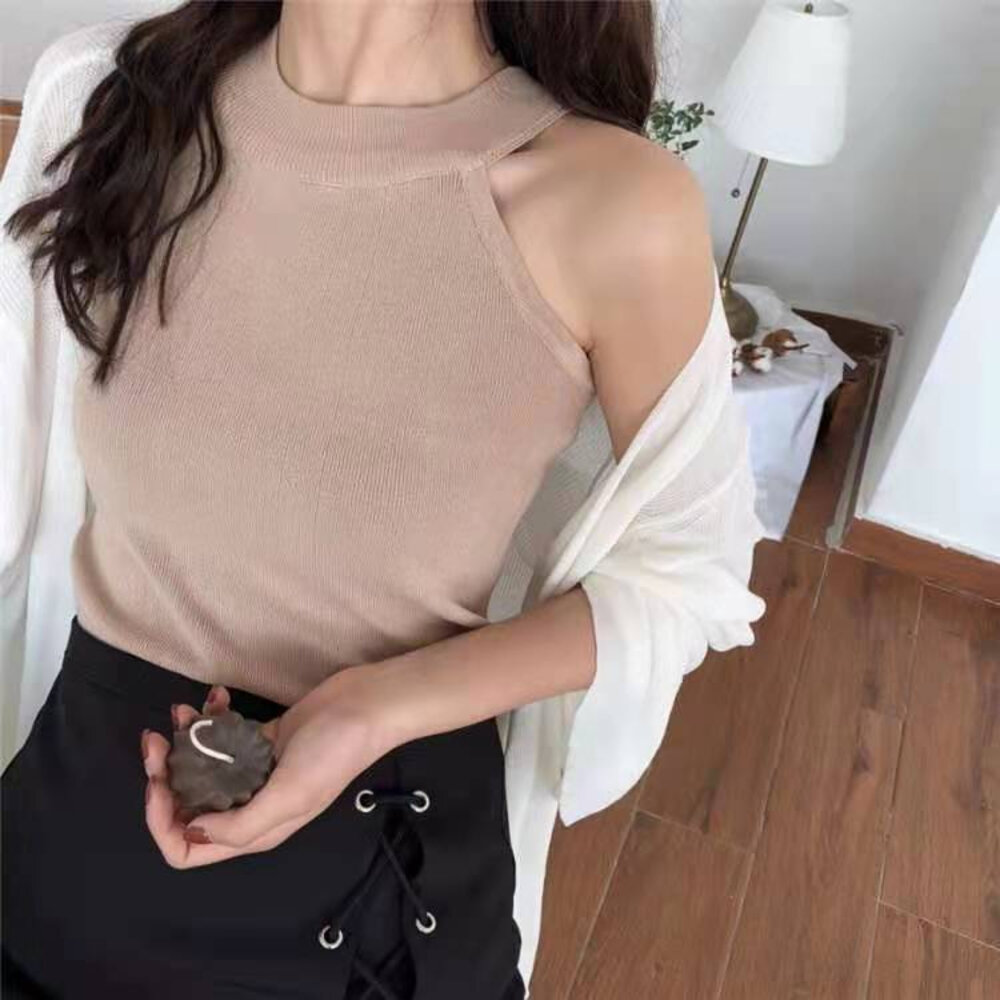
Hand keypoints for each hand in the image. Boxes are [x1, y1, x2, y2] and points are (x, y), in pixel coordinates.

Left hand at [141, 667, 395, 868]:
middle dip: (164, 775)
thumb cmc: (332, 753)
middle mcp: (249, 805)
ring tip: (184, 711)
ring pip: (198, 766)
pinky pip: (220, 736)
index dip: (163, 823)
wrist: (366, 705)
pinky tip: (217, 696)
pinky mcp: (260, 739)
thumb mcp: (290, 797)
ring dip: (183, 739)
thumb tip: (192, 831)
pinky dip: (210, 717)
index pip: (188, 848)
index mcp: (254, 831)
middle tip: (157, 739)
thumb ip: (239, 825)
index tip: (159, 784)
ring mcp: (254, 771)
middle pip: (186, 805)